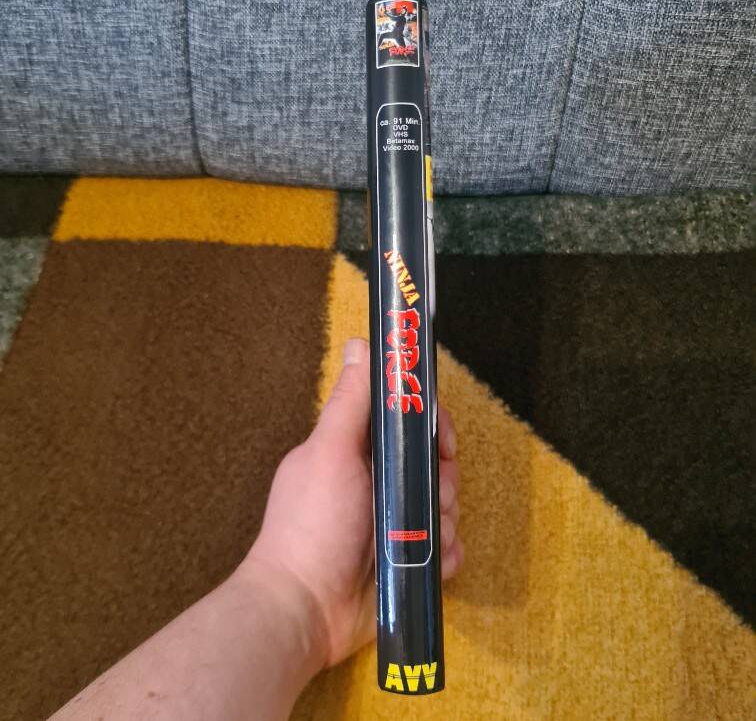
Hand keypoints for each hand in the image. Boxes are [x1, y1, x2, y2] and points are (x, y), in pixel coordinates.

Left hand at [244, 337, 462, 668]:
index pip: (409, 422)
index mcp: (358, 451)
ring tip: (420, 541)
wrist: (305, 611)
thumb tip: (359, 343)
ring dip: (442, 522)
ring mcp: (394, 524)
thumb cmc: (312, 523)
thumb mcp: (330, 453)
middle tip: (430, 499)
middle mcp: (378, 482)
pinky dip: (444, 555)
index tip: (442, 441)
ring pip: (445, 506)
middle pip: (435, 464)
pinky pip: (446, 547)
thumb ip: (350, 402)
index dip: (432, 426)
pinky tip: (430, 563)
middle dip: (442, 480)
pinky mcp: (407, 560)